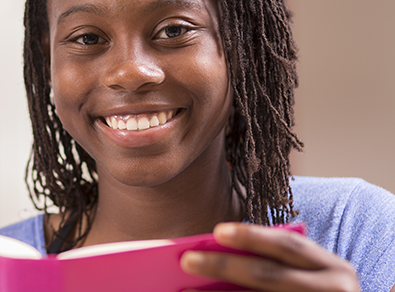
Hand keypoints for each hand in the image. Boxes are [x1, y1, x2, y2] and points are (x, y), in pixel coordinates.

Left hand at [179, 222, 359, 291]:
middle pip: (269, 275)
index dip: (253, 236)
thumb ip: (275, 264)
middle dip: (224, 266)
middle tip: (187, 261)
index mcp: (333, 269)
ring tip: (185, 290)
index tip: (217, 231)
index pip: (289, 245)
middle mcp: (333, 290)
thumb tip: (214, 253)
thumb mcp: (308, 278)